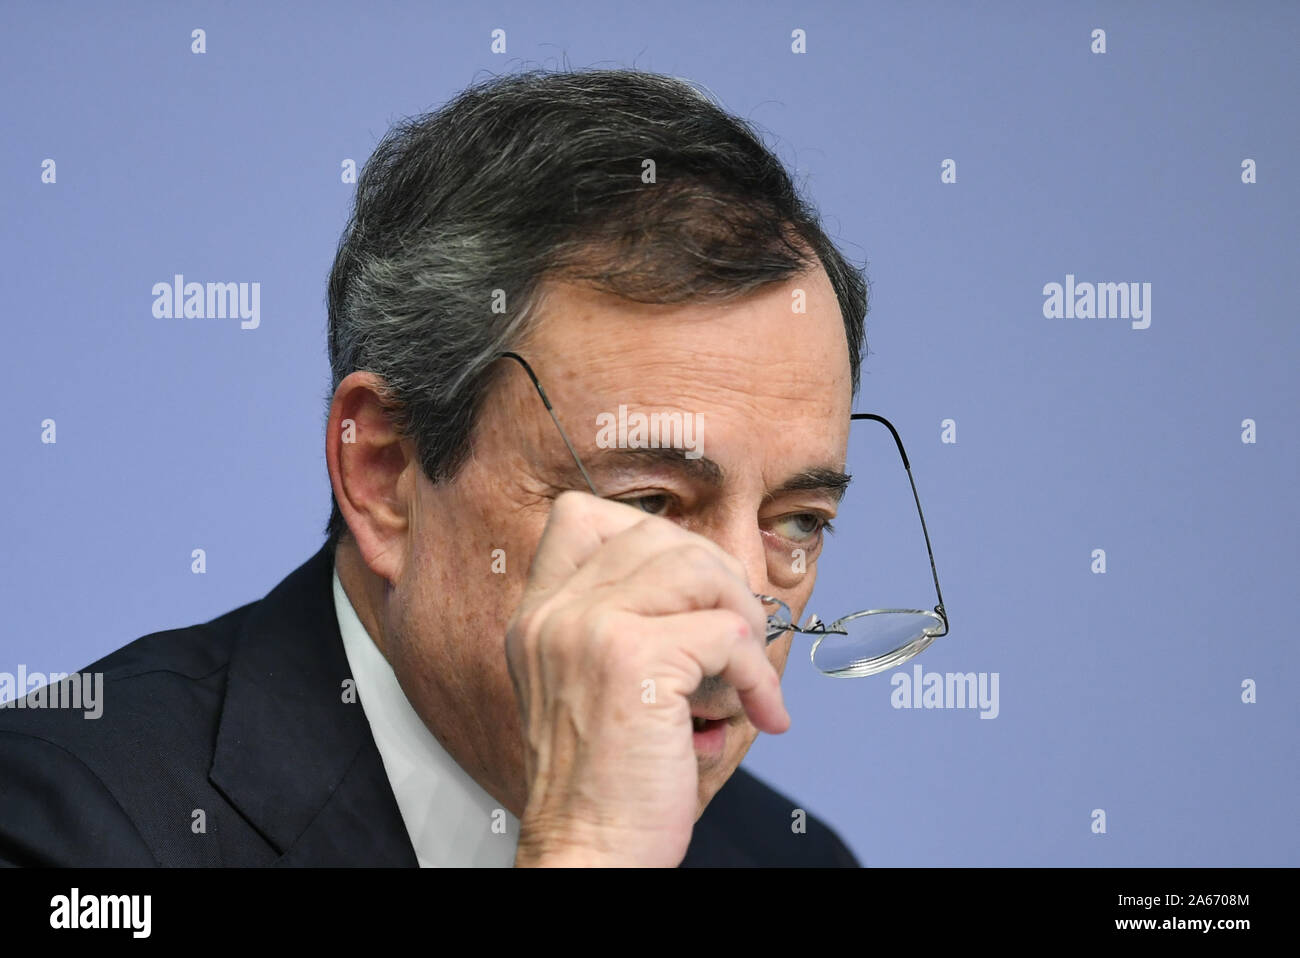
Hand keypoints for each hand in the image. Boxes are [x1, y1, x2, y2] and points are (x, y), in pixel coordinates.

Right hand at [508, 490, 790, 866]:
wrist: (590, 854)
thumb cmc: (607, 785)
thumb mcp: (594, 686)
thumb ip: (626, 623)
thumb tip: (715, 577)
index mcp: (538, 617)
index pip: (580, 515)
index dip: (652, 537)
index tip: (690, 591)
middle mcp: (553, 614)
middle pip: (658, 535)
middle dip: (718, 578)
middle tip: (738, 638)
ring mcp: (587, 630)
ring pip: (698, 568)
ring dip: (744, 617)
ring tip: (746, 672)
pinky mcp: (631, 660)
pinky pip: (728, 634)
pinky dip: (760, 675)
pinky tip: (760, 712)